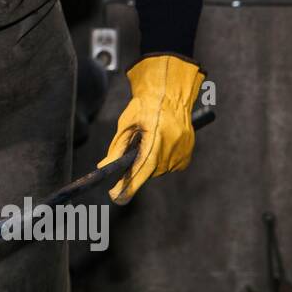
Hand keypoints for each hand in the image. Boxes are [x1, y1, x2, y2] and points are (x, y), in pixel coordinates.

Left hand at [100, 54, 205, 204]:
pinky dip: (161, 159)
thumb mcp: (127, 124)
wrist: (170, 95)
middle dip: (137, 167)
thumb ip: (117, 148)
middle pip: (149, 172)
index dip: (128, 185)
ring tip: (149, 141)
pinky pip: (170, 165)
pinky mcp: (188, 154)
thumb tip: (104, 166)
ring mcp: (182, 153)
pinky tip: (160, 144)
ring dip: (150, 162)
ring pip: (159, 169)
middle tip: (135, 149)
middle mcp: (172, 149)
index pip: (141, 170)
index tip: (116, 196)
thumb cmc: (145, 106)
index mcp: (156, 139)